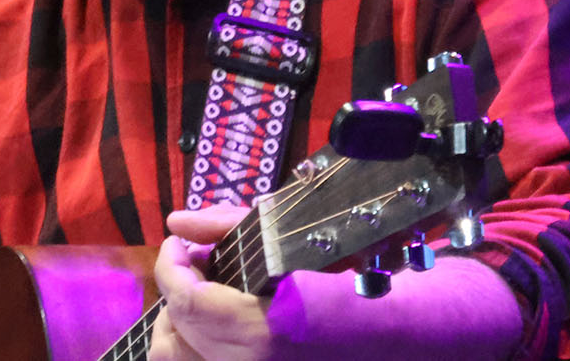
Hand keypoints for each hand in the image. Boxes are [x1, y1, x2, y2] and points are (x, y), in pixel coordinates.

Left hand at [146, 203, 524, 360]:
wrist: (397, 333)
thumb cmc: (349, 274)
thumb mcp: (291, 237)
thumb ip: (229, 226)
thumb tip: (179, 221)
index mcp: (267, 326)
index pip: (187, 301)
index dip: (172, 266)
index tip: (179, 244)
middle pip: (175, 337)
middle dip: (177, 294)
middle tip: (197, 266)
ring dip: (182, 329)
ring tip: (206, 300)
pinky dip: (201, 349)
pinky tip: (220, 326)